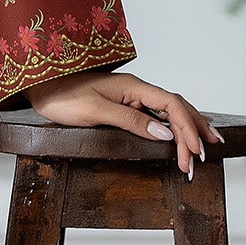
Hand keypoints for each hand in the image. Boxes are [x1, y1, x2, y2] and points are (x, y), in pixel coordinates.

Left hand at [26, 70, 221, 178]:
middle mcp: (137, 89)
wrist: (42, 88)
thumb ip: (130, 121)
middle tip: (203, 158)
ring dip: (187, 130)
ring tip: (202, 149)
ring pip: (169, 111)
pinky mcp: (125, 105)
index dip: (186, 127)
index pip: (171, 104)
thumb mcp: (96, 111)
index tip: (193, 150)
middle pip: (176, 108)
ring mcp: (132, 96)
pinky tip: (180, 136)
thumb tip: (164, 133)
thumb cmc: (64, 97)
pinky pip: (157, 115)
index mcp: (133, 86)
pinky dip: (172, 127)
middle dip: (193, 132)